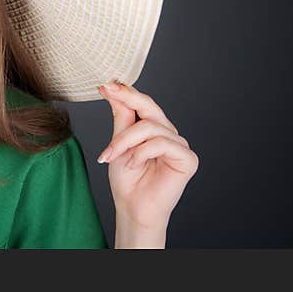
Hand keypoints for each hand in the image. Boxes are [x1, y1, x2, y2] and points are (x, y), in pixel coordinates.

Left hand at [96, 82, 198, 230]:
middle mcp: (168, 133)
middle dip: (126, 99)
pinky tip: (132, 165)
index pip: (142, 103)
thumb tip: (114, 89)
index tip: (105, 85)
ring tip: (112, 157)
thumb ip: (121, 116)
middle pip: (149, 107)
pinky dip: (141, 153)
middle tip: (108, 92)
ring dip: (125, 141)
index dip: (125, 92)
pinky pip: (161, 143)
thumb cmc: (126, 178)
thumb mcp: (118, 142)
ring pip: (150, 127)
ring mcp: (179, 145)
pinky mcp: (187, 158)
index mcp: (154, 127)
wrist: (132, 207)